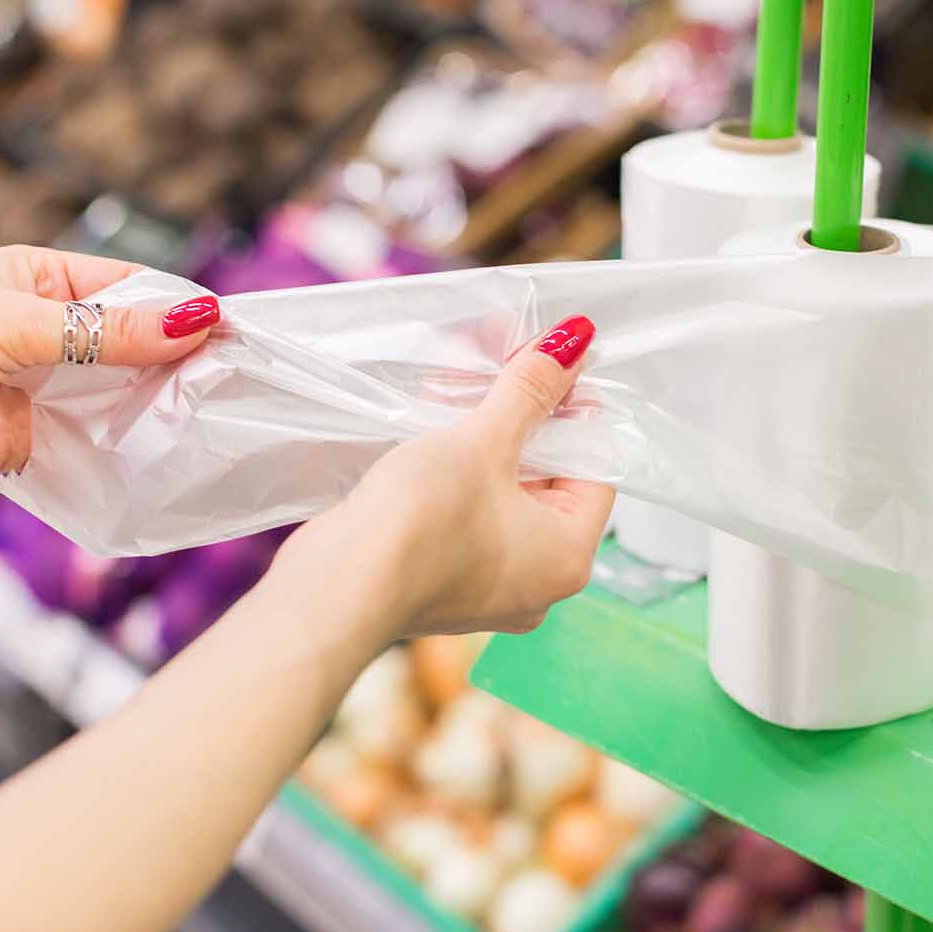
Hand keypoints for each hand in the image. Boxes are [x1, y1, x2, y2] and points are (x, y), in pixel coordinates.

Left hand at [0, 246, 221, 490]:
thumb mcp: (20, 320)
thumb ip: (109, 332)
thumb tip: (197, 321)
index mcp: (50, 282)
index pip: (138, 291)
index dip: (184, 311)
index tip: (234, 335)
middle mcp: (55, 334)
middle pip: (138, 348)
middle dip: (178, 366)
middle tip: (231, 388)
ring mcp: (47, 389)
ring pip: (120, 398)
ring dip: (154, 410)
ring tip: (206, 425)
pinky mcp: (33, 441)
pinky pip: (92, 446)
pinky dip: (122, 454)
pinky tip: (158, 460)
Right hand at [296, 314, 614, 637]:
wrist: (336, 589)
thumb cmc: (422, 524)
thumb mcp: (484, 441)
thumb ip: (531, 390)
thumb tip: (575, 342)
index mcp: (568, 557)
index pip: (596, 469)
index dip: (577, 411)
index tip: (551, 367)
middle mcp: (537, 581)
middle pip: (548, 478)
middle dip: (523, 414)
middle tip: (507, 358)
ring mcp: (487, 587)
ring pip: (502, 492)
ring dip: (486, 434)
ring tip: (462, 374)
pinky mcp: (442, 581)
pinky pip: (467, 513)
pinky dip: (458, 468)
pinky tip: (432, 417)